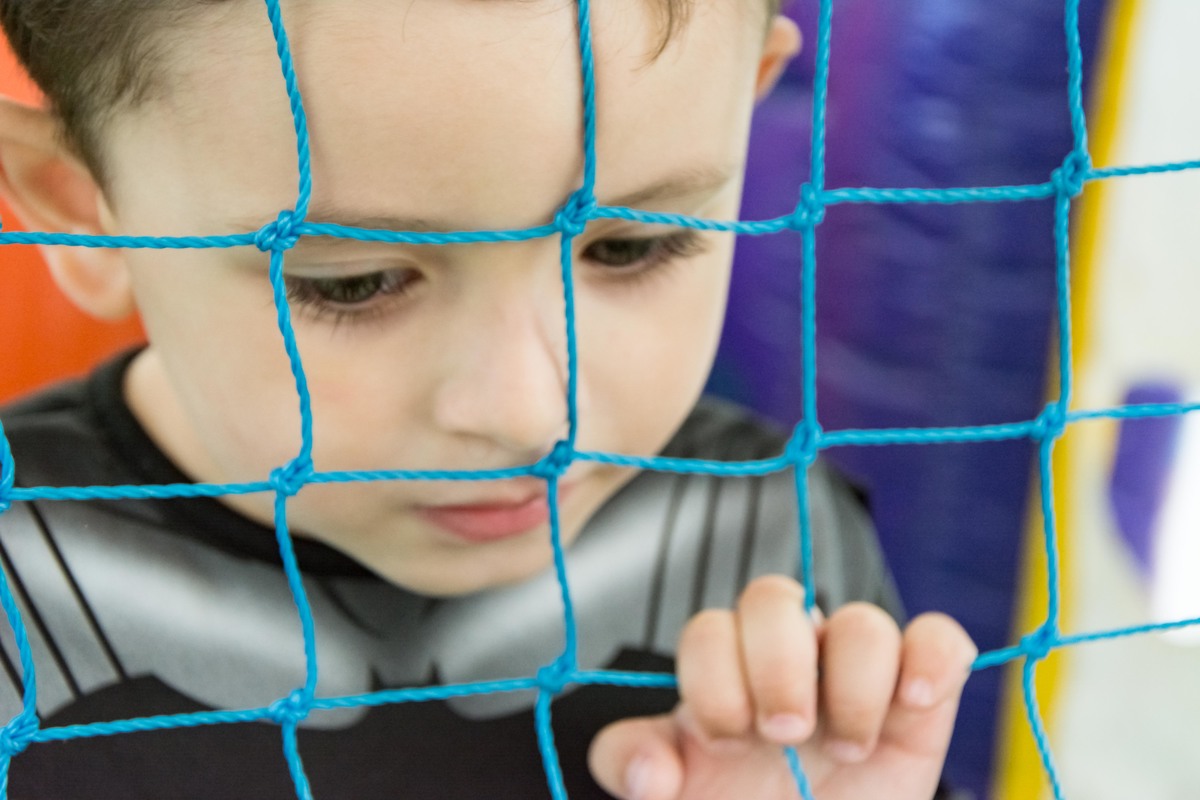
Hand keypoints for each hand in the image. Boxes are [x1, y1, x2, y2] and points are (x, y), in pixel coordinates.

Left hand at [588, 575, 975, 799]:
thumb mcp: (677, 794)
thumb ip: (635, 765)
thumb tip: (646, 771)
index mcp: (726, 672)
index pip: (710, 628)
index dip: (714, 678)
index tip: (725, 740)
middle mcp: (789, 661)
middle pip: (775, 598)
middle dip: (774, 665)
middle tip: (784, 732)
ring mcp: (855, 676)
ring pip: (861, 620)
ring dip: (852, 682)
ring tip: (847, 749)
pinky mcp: (920, 701)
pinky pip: (936, 640)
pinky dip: (933, 658)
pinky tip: (913, 703)